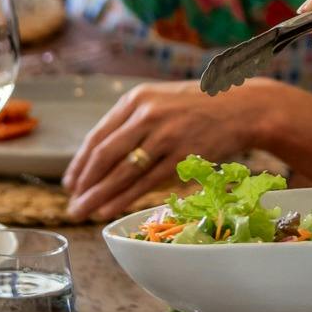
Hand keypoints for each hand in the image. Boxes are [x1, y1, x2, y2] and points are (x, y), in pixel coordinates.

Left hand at [61, 80, 260, 220]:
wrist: (241, 107)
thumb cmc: (198, 107)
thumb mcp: (160, 101)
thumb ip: (133, 121)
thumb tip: (102, 154)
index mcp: (136, 100)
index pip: (98, 136)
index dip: (80, 163)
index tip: (70, 182)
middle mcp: (146, 115)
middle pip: (104, 155)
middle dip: (84, 183)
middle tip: (72, 203)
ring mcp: (164, 135)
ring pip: (122, 172)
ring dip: (98, 195)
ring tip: (83, 212)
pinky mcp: (181, 155)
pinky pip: (145, 182)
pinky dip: (123, 198)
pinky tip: (108, 210)